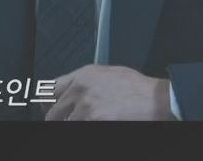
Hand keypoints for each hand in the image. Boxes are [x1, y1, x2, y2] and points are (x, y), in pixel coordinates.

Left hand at [43, 65, 173, 120]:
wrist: (156, 99)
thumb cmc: (137, 88)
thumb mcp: (107, 74)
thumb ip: (86, 81)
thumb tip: (72, 90)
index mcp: (83, 75)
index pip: (49, 89)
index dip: (46, 102)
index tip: (47, 108)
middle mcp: (80, 89)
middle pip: (53, 111)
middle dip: (58, 119)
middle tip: (66, 121)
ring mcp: (86, 106)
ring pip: (65, 123)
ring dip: (72, 124)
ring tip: (88, 121)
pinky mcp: (93, 120)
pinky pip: (77, 128)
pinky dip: (83, 129)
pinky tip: (97, 124)